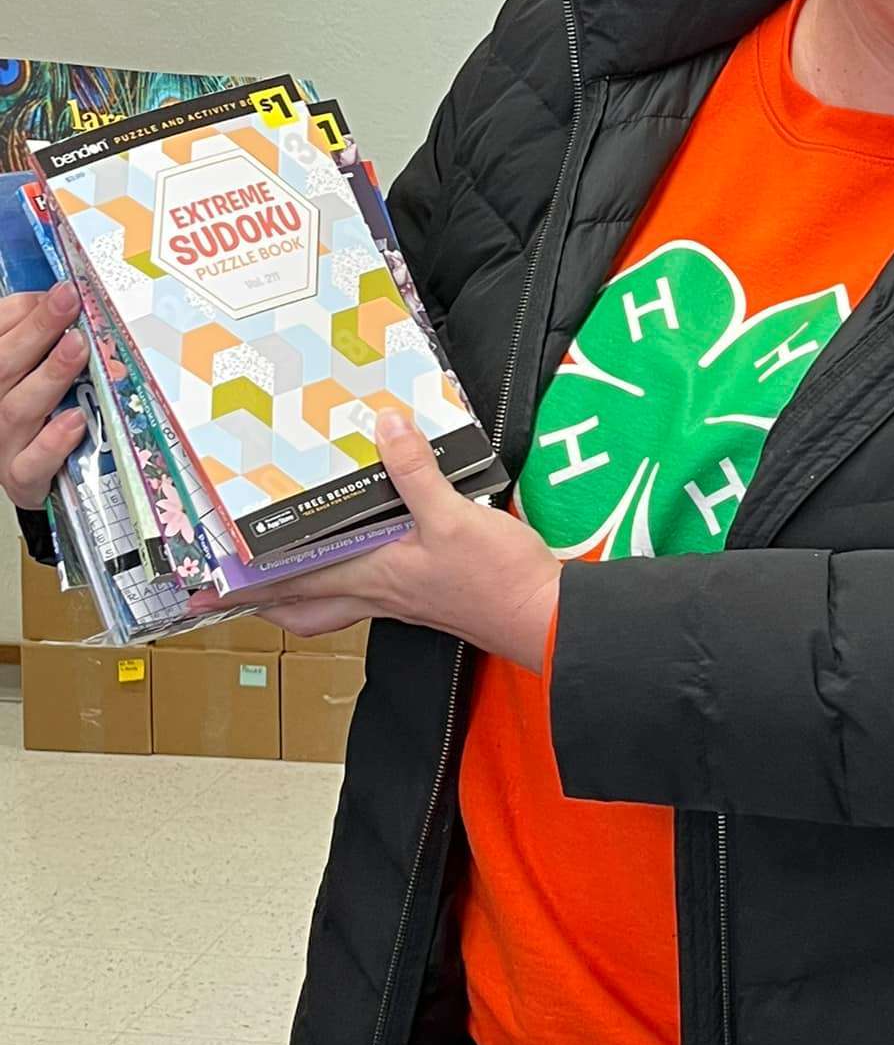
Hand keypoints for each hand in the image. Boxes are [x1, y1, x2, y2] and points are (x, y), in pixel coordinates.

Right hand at [0, 284, 88, 509]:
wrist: (25, 472)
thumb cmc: (26, 410)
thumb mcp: (25, 369)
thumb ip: (30, 336)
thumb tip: (53, 299)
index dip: (24, 312)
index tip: (61, 290)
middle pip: (4, 366)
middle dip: (37, 331)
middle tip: (68, 303)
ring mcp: (2, 443)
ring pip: (19, 409)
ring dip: (50, 376)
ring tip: (77, 348)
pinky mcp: (20, 477)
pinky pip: (33, 463)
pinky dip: (53, 442)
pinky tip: (75, 419)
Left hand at [191, 411, 562, 669]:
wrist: (540, 618)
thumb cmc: (496, 580)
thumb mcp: (454, 517)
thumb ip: (416, 472)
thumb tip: (384, 426)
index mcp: (371, 573)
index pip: (291, 581)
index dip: (243, 584)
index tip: (202, 589)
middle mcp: (376, 592)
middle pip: (300, 607)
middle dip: (261, 599)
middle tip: (230, 588)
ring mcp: (398, 599)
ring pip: (330, 604)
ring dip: (299, 594)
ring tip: (279, 574)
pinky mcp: (422, 597)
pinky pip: (366, 592)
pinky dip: (347, 578)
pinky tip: (359, 554)